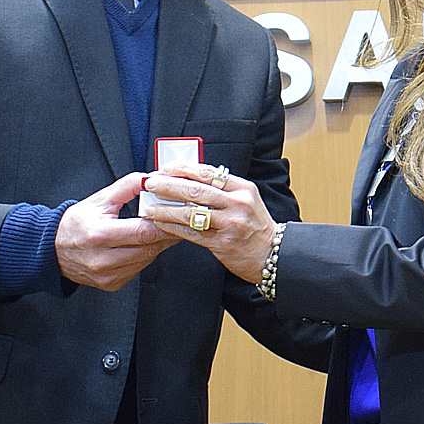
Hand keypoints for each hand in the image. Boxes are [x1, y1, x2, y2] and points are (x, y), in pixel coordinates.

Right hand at [55, 172, 177, 291]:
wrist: (53, 248)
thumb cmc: (76, 222)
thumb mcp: (101, 198)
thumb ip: (128, 185)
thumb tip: (151, 178)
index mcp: (99, 235)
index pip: (143, 232)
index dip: (165, 223)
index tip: (176, 214)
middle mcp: (103, 259)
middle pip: (149, 247)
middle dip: (167, 233)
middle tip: (178, 220)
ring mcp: (107, 275)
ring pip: (147, 259)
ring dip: (158, 244)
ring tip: (162, 229)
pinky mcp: (111, 284)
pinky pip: (139, 269)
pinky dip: (146, 255)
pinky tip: (145, 243)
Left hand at [141, 163, 277, 283]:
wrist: (273, 254)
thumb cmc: (255, 226)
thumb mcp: (245, 200)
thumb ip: (222, 190)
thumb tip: (189, 179)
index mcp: (242, 188)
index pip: (208, 173)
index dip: (183, 169)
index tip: (165, 168)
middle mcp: (237, 204)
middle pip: (196, 190)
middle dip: (168, 186)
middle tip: (151, 183)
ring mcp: (231, 224)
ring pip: (191, 213)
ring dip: (166, 209)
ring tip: (149, 207)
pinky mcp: (223, 244)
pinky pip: (191, 233)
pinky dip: (173, 228)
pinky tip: (161, 225)